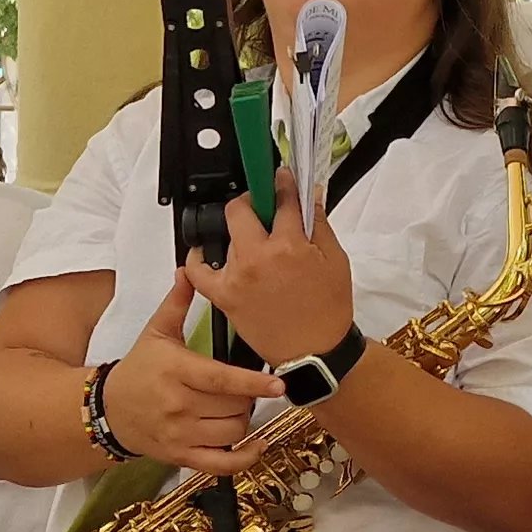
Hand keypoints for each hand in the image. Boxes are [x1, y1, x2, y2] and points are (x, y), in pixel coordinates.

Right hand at [108, 276, 285, 472]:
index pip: (221, 379)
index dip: (253, 383)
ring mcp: (179, 434)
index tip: (278, 383)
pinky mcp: (180, 456)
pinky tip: (256, 446)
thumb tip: (189, 269)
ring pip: (232, 432)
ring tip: (237, 406)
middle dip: (248, 396)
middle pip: (234, 406)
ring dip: (244, 420)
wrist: (109, 410)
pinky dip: (243, 459)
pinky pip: (220, 464)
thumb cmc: (139, 369)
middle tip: (245, 387)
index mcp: (176, 371)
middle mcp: (178, 405)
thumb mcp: (156, 332)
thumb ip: (177, 302)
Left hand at [184, 169, 356, 366]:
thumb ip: (318, 223)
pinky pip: (198, 271)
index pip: (281, 199)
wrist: (314, 352)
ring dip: (240, 233)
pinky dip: (197, 259)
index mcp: (289, 245)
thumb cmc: (328, 309)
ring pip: (227, 236)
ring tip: (256, 244)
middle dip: (252, 201)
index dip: (282, 183)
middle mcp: (258, 257)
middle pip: (240, 209)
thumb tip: (310, 194)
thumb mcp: (335, 260)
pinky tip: (204, 253)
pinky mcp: (224, 296)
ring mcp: (236, 276)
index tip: (282, 179)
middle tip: (265, 210)